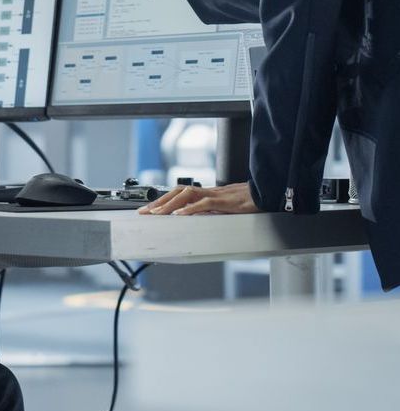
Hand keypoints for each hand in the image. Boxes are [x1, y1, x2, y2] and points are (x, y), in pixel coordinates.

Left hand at [138, 181, 258, 214]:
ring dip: (170, 204)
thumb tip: (195, 219)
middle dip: (159, 202)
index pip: (179, 194)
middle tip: (145, 212)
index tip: (150, 210)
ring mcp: (215, 195)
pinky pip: (203, 204)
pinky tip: (179, 215)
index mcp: (206, 193)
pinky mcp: (224, 201)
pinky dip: (190, 209)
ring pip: (186, 195)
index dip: (163, 200)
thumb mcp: (224, 208)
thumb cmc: (247, 202)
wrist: (266, 194)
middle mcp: (207, 191)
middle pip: (177, 192)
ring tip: (157, 214)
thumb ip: (210, 211)